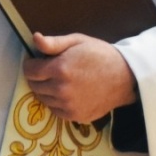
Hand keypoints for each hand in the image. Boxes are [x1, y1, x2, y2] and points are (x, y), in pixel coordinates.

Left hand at [22, 33, 137, 124]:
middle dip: (37, 77)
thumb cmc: (100, 55)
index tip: (36, 61)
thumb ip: (53, 43)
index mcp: (60, 69)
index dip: (30, 65)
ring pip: (43, 99)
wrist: (125, 77)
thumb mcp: (77, 41)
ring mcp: (68, 105)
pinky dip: (56, 102)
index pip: (30, 71)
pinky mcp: (75, 116)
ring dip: (46, 90)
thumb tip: (34, 39)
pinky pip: (55, 110)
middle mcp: (61, 90)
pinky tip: (67, 92)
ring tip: (60, 80)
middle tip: (49, 70)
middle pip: (34, 86)